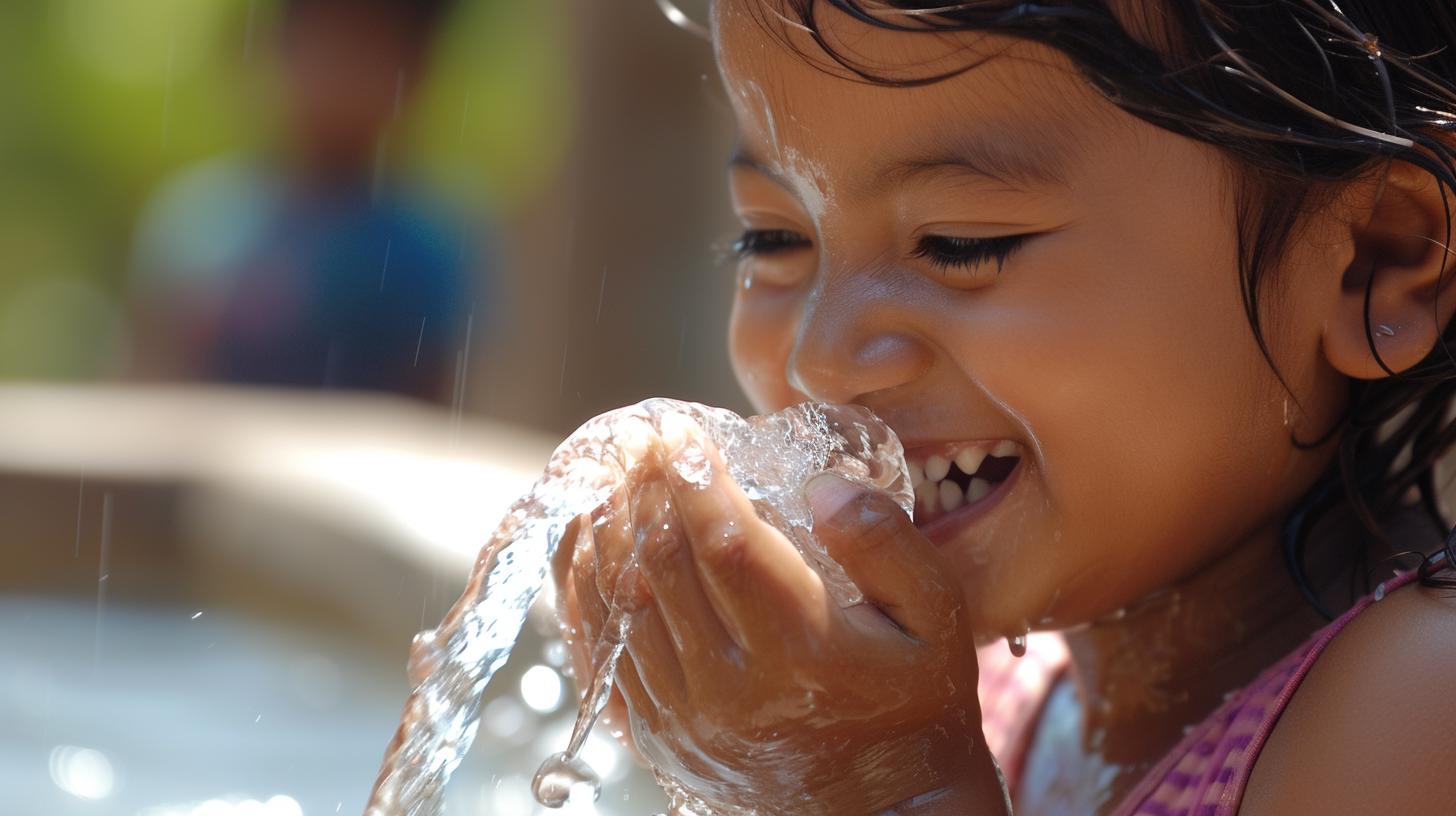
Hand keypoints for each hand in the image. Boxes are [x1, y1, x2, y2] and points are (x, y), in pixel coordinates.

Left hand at [552, 414, 1008, 814]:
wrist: (885, 811)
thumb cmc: (916, 702)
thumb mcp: (939, 622)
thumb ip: (889, 547)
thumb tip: (823, 487)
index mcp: (806, 654)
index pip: (728, 547)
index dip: (697, 481)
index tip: (683, 432)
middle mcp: (734, 692)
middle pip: (661, 569)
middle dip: (645, 490)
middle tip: (641, 439)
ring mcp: (687, 720)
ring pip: (620, 607)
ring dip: (608, 530)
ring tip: (613, 475)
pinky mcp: (659, 737)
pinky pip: (602, 653)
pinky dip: (585, 589)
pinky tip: (588, 540)